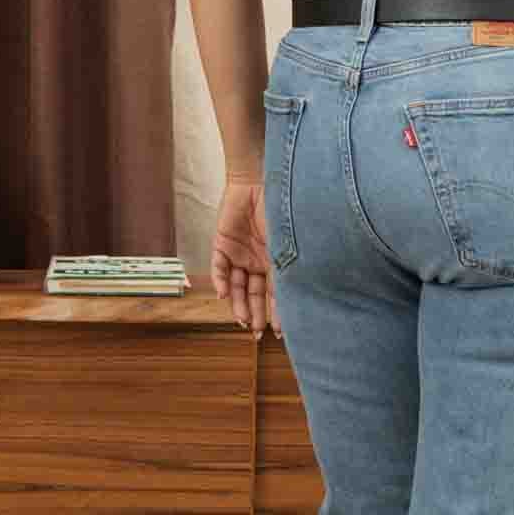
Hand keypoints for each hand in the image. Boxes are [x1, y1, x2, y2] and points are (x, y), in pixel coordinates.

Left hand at [211, 178, 281, 337]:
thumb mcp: (286, 246)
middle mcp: (256, 261)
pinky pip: (219, 267)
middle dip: (256, 314)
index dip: (277, 313)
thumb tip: (294, 299)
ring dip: (238, 303)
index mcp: (275, 261)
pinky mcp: (222, 244)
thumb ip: (285, 272)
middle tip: (257, 333)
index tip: (279, 333)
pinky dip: (220, 281)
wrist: (260, 180)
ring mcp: (239, 253)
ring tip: (242, 320)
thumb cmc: (281, 209)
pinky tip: (223, 295)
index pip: (275, 293)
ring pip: (236, 285)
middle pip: (253, 294)